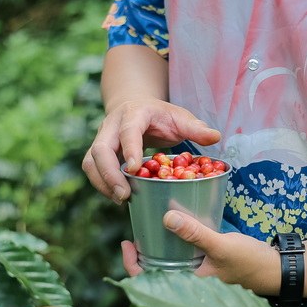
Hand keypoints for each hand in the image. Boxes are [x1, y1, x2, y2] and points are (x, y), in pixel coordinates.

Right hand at [82, 98, 220, 203]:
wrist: (135, 105)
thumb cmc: (160, 116)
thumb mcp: (179, 117)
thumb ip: (195, 128)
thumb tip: (215, 137)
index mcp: (134, 114)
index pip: (127, 130)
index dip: (129, 149)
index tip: (135, 170)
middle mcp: (111, 125)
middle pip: (100, 149)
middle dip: (109, 174)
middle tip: (124, 195)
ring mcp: (101, 139)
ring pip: (91, 162)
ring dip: (103, 183)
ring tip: (121, 200)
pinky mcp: (97, 153)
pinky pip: (92, 170)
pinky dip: (102, 185)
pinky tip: (118, 197)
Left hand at [121, 210, 280, 294]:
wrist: (275, 269)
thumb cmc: (249, 262)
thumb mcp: (221, 245)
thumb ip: (195, 234)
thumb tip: (167, 218)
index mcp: (186, 288)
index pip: (147, 283)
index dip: (132, 265)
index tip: (127, 242)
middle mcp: (188, 286)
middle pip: (154, 274)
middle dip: (141, 254)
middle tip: (136, 231)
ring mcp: (196, 277)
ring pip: (168, 265)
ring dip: (157, 250)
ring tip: (150, 228)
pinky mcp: (205, 268)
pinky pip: (182, 258)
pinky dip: (174, 246)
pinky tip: (174, 229)